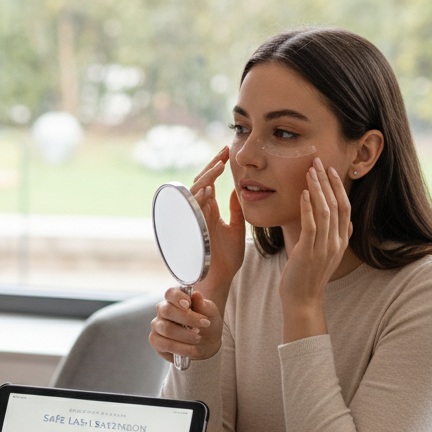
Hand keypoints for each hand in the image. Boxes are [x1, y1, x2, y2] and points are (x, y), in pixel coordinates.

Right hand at [149, 286, 222, 363]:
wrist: (207, 345)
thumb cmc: (206, 325)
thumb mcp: (211, 314)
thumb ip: (204, 305)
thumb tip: (196, 295)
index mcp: (174, 300)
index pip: (170, 293)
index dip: (177, 297)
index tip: (188, 304)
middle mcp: (162, 311)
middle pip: (167, 310)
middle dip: (187, 319)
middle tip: (204, 325)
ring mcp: (157, 326)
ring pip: (166, 329)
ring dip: (186, 336)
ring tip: (199, 339)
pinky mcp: (156, 342)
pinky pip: (165, 345)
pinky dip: (182, 349)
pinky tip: (194, 350)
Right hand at [189, 146, 246, 298]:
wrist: (220, 279)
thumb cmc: (227, 258)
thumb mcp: (237, 228)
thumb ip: (236, 210)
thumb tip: (240, 189)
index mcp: (208, 211)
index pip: (208, 182)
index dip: (216, 167)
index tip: (227, 153)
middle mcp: (198, 213)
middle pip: (199, 183)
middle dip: (210, 167)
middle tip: (223, 152)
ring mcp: (194, 221)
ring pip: (194, 193)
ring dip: (206, 179)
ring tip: (219, 166)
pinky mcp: (192, 230)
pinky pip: (191, 211)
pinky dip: (198, 199)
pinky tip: (209, 188)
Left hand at [278, 159, 352, 339]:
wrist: (303, 301)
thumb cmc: (307, 276)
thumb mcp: (323, 253)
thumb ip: (329, 235)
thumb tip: (333, 219)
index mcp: (341, 240)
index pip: (345, 207)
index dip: (338, 187)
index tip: (330, 170)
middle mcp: (337, 242)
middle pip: (337, 204)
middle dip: (328, 181)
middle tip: (319, 162)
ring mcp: (325, 247)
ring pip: (325, 211)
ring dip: (317, 189)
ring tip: (310, 171)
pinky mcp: (310, 252)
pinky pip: (311, 225)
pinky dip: (308, 207)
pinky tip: (302, 193)